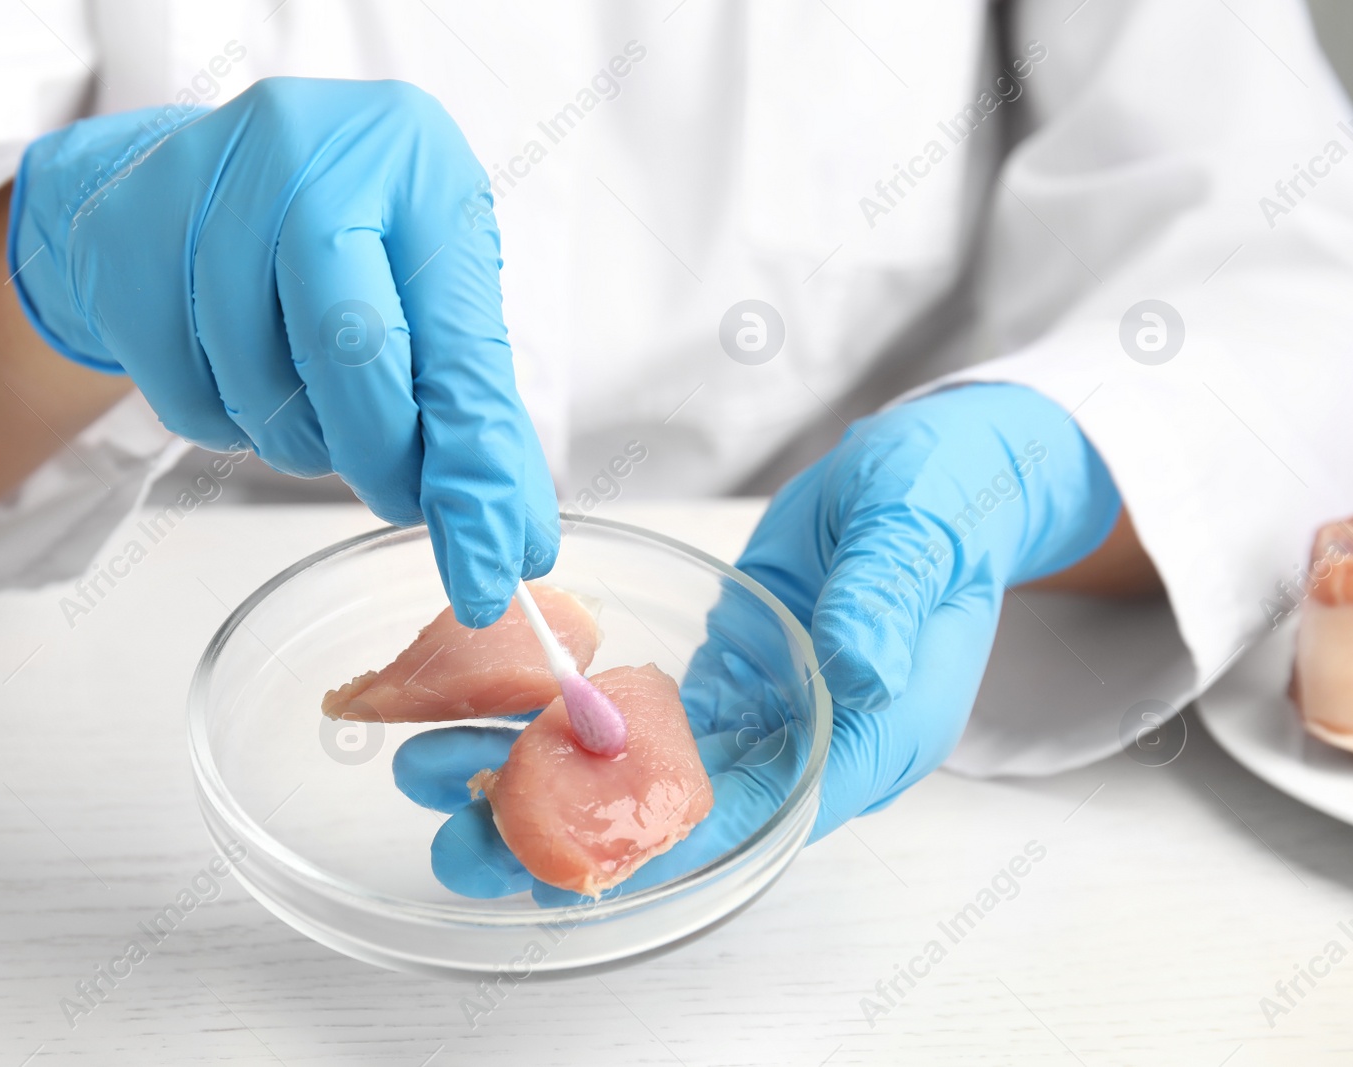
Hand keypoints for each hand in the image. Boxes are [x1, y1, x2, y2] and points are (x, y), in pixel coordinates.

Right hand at [9, 78, 556, 623]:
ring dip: (297, 440)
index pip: (458, 340)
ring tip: (311, 405)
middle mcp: (311, 148)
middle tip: (397, 494)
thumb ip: (472, 410)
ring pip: (259, 383)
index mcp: (415, 162)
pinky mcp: (122, 235)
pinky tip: (240, 380)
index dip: (475, 464)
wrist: (181, 183)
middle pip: (350, 349)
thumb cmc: (333, 242)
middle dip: (380, 453)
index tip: (493, 565)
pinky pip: (184, 398)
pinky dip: (223, 426)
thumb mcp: (425, 293)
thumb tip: (518, 539)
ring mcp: (203, 180)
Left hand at [393, 383, 1121, 898]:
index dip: (667, 843)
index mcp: (872, 736)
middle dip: (569, 833)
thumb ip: (886, 604)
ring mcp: (761, 715)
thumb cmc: (952, 500)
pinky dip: (569, 726)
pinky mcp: (727, 679)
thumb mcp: (922, 537)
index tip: (571, 858)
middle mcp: (806, 745)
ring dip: (547, 782)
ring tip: (440, 780)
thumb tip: (860, 666)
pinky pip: (642, 720)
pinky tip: (494, 723)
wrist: (943, 468)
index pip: (762, 813)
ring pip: (645, 773)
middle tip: (462, 841)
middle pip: (681, 815)